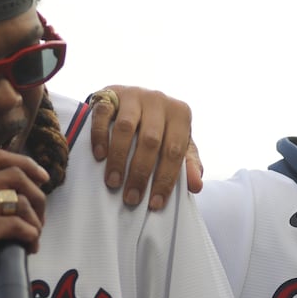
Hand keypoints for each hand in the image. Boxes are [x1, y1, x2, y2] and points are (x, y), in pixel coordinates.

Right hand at [0, 149, 49, 297]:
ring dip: (35, 223)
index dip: (25, 163)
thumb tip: (36, 180)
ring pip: (20, 203)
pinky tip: (29, 248)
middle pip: (14, 176)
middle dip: (38, 197)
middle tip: (41, 220)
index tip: (43, 178)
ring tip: (32, 238)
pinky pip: (17, 225)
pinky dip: (31, 236)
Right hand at [88, 86, 204, 209]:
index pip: (175, 151)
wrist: (133, 99)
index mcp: (180, 113)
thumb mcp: (177, 142)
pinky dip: (100, 136)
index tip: (155, 203)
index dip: (166, 179)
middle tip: (131, 198)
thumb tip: (196, 186)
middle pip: (150, 141)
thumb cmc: (159, 127)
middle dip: (140, 173)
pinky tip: (99, 157)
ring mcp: (134, 95)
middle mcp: (159, 101)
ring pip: (125, 128)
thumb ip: (188, 163)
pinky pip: (103, 114)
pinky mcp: (110, 94)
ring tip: (113, 182)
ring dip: (118, 158)